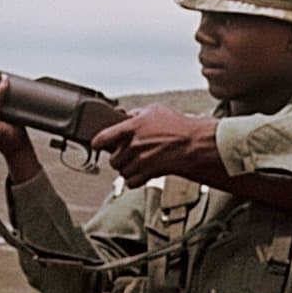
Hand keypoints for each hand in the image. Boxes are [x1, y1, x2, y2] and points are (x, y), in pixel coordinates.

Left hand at [91, 104, 220, 187]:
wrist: (193, 145)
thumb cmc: (177, 126)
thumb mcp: (155, 110)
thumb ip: (136, 114)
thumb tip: (124, 115)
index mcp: (131, 127)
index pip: (102, 138)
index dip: (98, 143)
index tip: (98, 145)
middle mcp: (132, 145)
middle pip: (112, 159)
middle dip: (119, 158)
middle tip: (129, 155)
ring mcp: (138, 161)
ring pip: (121, 172)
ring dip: (128, 169)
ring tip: (139, 163)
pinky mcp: (146, 174)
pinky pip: (130, 182)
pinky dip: (135, 180)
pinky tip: (143, 173)